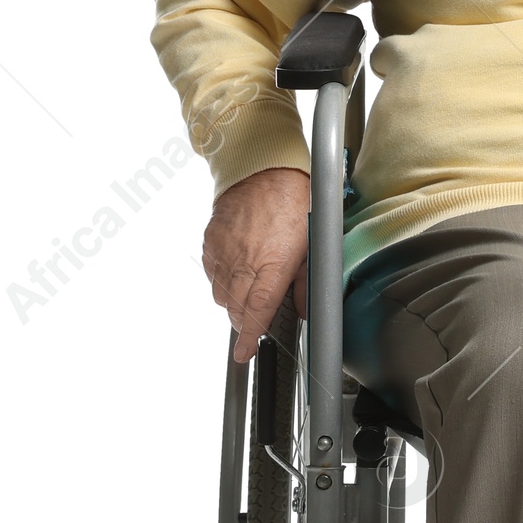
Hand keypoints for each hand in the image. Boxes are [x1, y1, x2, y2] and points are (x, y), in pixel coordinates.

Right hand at [202, 166, 309, 362]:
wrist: (263, 169)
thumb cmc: (294, 201)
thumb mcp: (312, 244)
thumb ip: (307, 282)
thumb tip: (307, 309)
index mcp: (273, 264)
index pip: (258, 310)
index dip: (250, 336)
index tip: (245, 352)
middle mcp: (245, 261)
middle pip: (235, 308)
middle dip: (244, 321)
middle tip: (255, 321)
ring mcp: (224, 251)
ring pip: (220, 294)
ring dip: (232, 301)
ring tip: (248, 291)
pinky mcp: (210, 242)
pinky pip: (210, 273)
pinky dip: (221, 280)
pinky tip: (235, 272)